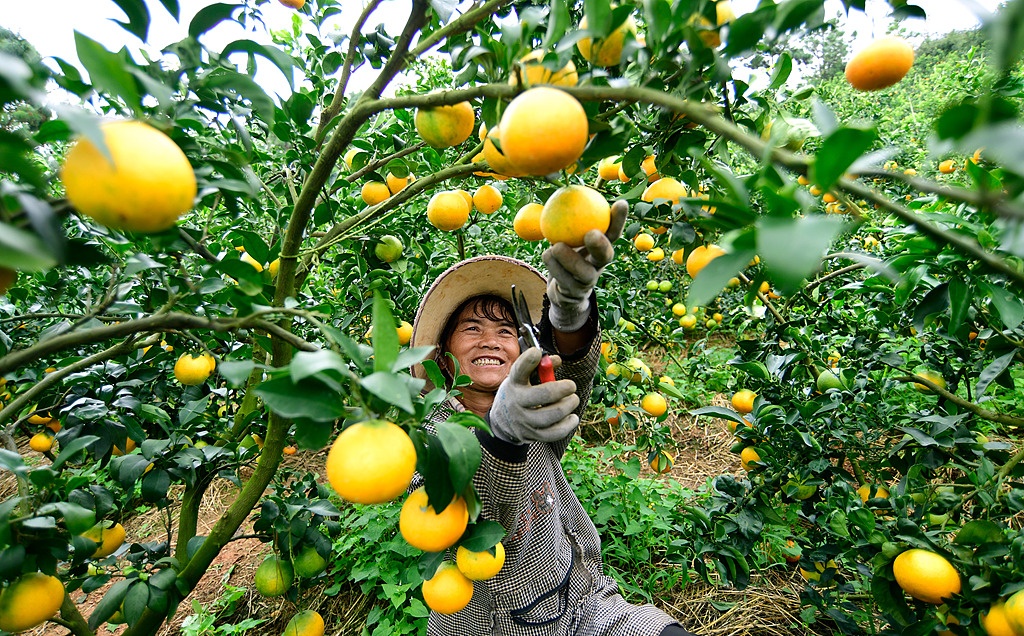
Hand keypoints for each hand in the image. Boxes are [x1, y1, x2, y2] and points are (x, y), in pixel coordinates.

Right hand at [488, 348, 579, 443]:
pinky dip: (568, 425)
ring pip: (552, 415)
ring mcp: (523, 421)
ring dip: (568, 406)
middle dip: (563, 388)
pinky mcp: (531, 435)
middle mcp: (516, 402)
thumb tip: (557, 360)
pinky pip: (554, 433)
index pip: (519, 370)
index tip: (537, 352)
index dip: (528, 360)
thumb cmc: (520, 392)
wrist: (503, 421)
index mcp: (514, 384)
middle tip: (571, 386)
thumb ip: (540, 367)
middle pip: (544, 395)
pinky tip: (571, 417)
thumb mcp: (523, 377)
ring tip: (572, 400)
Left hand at [543, 199, 627, 331]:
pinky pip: (564, 279)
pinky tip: (546, 254)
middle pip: (606, 256)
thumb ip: (569, 218)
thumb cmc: (566, 254)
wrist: (563, 290)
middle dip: (601, 245)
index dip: (619, 220)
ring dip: (569, 259)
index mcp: (602, 248)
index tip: (621, 203)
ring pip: (583, 272)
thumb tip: (563, 189)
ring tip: (556, 247)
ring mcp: (589, 281)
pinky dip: (553, 266)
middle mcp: (599, 265)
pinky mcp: (575, 293)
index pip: (614, 233)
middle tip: (591, 233)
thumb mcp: (568, 235)